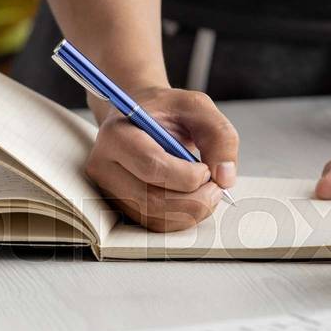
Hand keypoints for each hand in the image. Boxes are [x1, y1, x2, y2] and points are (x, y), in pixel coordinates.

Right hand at [86, 87, 238, 231]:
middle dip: (195, 200)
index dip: (188, 175)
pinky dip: (182, 218)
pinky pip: (154, 224)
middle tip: (216, 186)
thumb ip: (219, 135)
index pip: (152, 166)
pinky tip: (194, 200)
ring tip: (208, 192)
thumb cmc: (165, 110)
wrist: (140, 118)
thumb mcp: (196, 107)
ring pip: (154, 217)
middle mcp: (105, 166)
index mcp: (117, 134)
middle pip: (152, 200)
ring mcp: (109, 190)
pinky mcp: (121, 206)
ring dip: (191, 212)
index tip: (207, 169)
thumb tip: (225, 177)